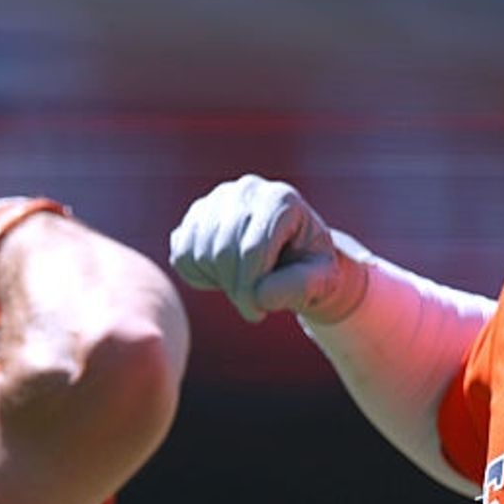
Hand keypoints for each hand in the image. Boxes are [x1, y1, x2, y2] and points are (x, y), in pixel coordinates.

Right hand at [169, 174, 366, 323]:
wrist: (295, 257)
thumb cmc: (311, 268)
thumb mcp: (322, 281)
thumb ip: (300, 286)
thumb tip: (258, 294)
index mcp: (281, 199)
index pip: (252, 250)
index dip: (250, 290)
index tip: (258, 313)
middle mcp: (247, 190)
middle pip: (223, 251)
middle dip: (235, 289)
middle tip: (252, 307)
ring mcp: (217, 199)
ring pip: (198, 252)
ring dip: (219, 282)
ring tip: (245, 285)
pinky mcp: (196, 215)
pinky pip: (181, 254)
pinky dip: (198, 275)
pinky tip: (226, 275)